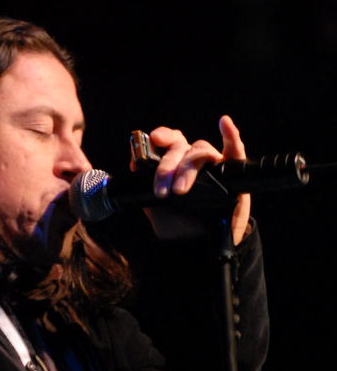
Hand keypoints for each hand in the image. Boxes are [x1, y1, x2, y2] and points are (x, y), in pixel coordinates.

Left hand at [138, 115, 250, 244]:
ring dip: (188, 168)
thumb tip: (135, 167)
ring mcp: (214, 165)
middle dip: (168, 168)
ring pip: (201, 152)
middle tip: (161, 191)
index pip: (168, 143)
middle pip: (181, 149)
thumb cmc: (180, 225)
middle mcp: (193, 161)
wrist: (202, 246)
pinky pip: (235, 150)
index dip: (160, 137)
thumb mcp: (157, 211)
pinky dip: (231, 136)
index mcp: (175, 164)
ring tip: (180, 190)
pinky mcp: (233, 173)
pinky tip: (225, 124)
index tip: (152, 139)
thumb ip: (145, 191)